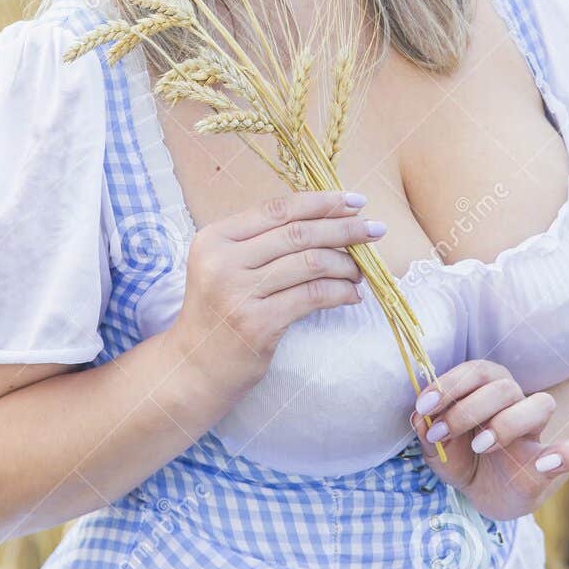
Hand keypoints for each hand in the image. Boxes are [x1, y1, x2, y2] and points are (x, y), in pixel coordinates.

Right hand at [168, 187, 384, 410]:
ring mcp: (239, 293)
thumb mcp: (226, 267)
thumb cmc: (218, 313)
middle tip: (375, 230)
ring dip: (345, 264)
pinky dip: (340, 292)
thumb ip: (262, 242)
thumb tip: (326, 218)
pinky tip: (352, 295)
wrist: (194, 368)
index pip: (276, 210)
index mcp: (215, 239)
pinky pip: (312, 296)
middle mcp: (223, 262)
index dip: (320, 203)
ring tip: (362, 270)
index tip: (354, 201)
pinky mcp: (258, 324)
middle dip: (343, 228)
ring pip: (310, 263)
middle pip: (297, 233)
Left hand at [409, 359, 568, 520]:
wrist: (489, 495)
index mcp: (487, 392)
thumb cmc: (465, 461)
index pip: (476, 371)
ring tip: (480, 446)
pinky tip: (548, 463)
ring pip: (539, 404)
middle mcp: (515, 404)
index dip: (449, 384)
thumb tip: (418, 418)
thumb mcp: (439, 451)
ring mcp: (536, 432)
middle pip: (503, 386)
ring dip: (506, 423)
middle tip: (442, 433)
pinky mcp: (551, 463)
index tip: (423, 407)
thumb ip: (428, 434)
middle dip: (467, 408)